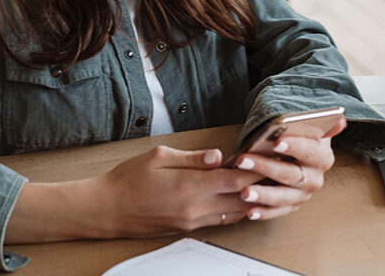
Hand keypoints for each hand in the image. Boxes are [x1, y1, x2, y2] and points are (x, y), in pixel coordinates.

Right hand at [6, 146, 262, 242]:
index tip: (271, 158)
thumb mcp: (160, 156)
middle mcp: (197, 208)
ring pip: (234, 213)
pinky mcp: (188, 228)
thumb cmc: (129, 178)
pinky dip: (234, 209)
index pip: (237, 179)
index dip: (257, 169)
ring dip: (250, 199)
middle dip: (261, 184)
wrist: (107, 209)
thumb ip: (193, 157)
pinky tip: (240, 198)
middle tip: (276, 171)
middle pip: (241, 198)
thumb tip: (219, 155)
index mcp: (191, 186)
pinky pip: (220, 219)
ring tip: (265, 184)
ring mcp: (194, 221)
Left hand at [233, 116, 346, 221]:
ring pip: (284, 197)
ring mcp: (303, 195)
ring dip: (263, 195)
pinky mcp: (291, 206)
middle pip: (291, 174)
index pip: (309, 151)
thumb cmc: (296, 139)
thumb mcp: (306, 129)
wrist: (295, 156)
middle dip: (266, 167)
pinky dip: (264, 213)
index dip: (294, 146)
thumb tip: (339, 120)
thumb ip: (318, 124)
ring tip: (245, 192)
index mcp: (322, 156)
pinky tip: (250, 212)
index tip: (276, 142)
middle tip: (243, 161)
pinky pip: (278, 212)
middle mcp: (315, 178)